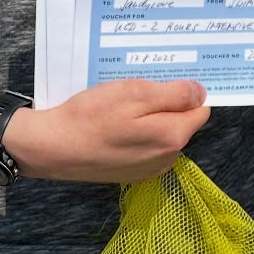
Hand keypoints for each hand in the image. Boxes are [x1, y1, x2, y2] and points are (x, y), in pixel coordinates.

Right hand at [4, 79, 210, 182]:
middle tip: (137, 89)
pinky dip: (137, 133)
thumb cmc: (91, 117)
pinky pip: (146, 147)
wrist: (52, 149)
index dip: (187, 92)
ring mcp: (149, 169)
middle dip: (166, 104)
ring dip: (151, 118)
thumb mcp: (134, 94)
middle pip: (181, 122)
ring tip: (123, 105)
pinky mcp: (132, 173)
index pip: (200, 109)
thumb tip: (201, 93)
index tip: (167, 80)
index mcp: (172, 137)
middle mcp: (167, 158)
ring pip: (163, 134)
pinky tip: (115, 124)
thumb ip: (174, 95)